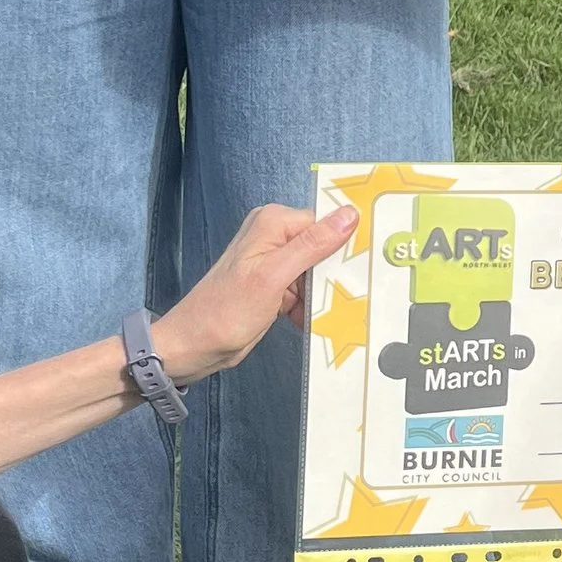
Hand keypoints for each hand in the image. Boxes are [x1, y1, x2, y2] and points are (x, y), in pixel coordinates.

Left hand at [157, 203, 356, 381]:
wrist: (193, 348)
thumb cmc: (225, 311)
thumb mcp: (273, 276)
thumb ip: (312, 245)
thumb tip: (349, 214)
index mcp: (274, 223)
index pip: (326, 223)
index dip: (346, 244)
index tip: (367, 266)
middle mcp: (275, 237)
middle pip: (324, 249)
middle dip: (334, 275)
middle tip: (346, 297)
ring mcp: (274, 263)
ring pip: (318, 274)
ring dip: (322, 296)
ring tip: (322, 315)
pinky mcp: (274, 287)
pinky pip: (305, 291)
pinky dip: (308, 308)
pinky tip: (304, 322)